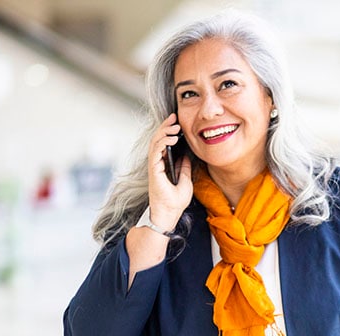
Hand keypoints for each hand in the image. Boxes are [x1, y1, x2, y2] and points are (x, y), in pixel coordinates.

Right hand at [146, 113, 192, 229]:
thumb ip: (184, 168)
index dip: (169, 132)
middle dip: (165, 127)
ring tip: (174, 125)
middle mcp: (157, 164)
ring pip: (155, 143)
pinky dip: (163, 143)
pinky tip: (172, 138)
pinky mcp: (153, 170)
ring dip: (164, 132)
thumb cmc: (175, 202)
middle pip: (158, 139)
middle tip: (174, 116)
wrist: (169, 215)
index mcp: (163, 165)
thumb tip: (186, 155)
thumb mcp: (186, 181)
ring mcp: (154, 166)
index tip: (177, 122)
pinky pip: (155, 151)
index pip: (164, 144)